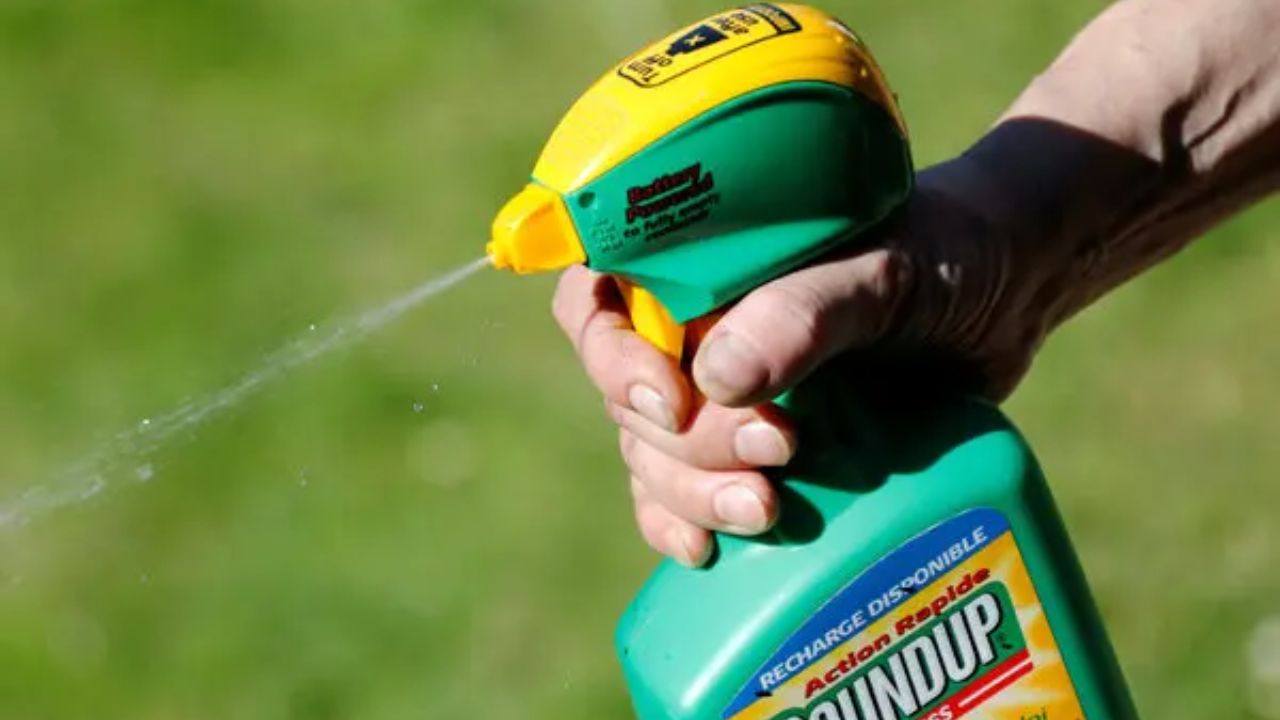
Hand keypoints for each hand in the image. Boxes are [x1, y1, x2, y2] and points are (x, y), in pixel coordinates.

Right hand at [552, 153, 1052, 566]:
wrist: (1008, 293)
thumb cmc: (946, 254)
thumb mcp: (887, 270)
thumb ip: (808, 310)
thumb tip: (715, 379)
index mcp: (699, 262)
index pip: (599, 299)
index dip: (608, 356)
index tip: (671, 402)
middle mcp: (693, 328)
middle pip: (630, 399)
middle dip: (687, 445)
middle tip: (778, 452)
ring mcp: (722, 393)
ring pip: (654, 456)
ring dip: (689, 495)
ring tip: (763, 510)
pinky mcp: (758, 447)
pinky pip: (687, 495)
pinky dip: (683, 526)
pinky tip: (706, 553)